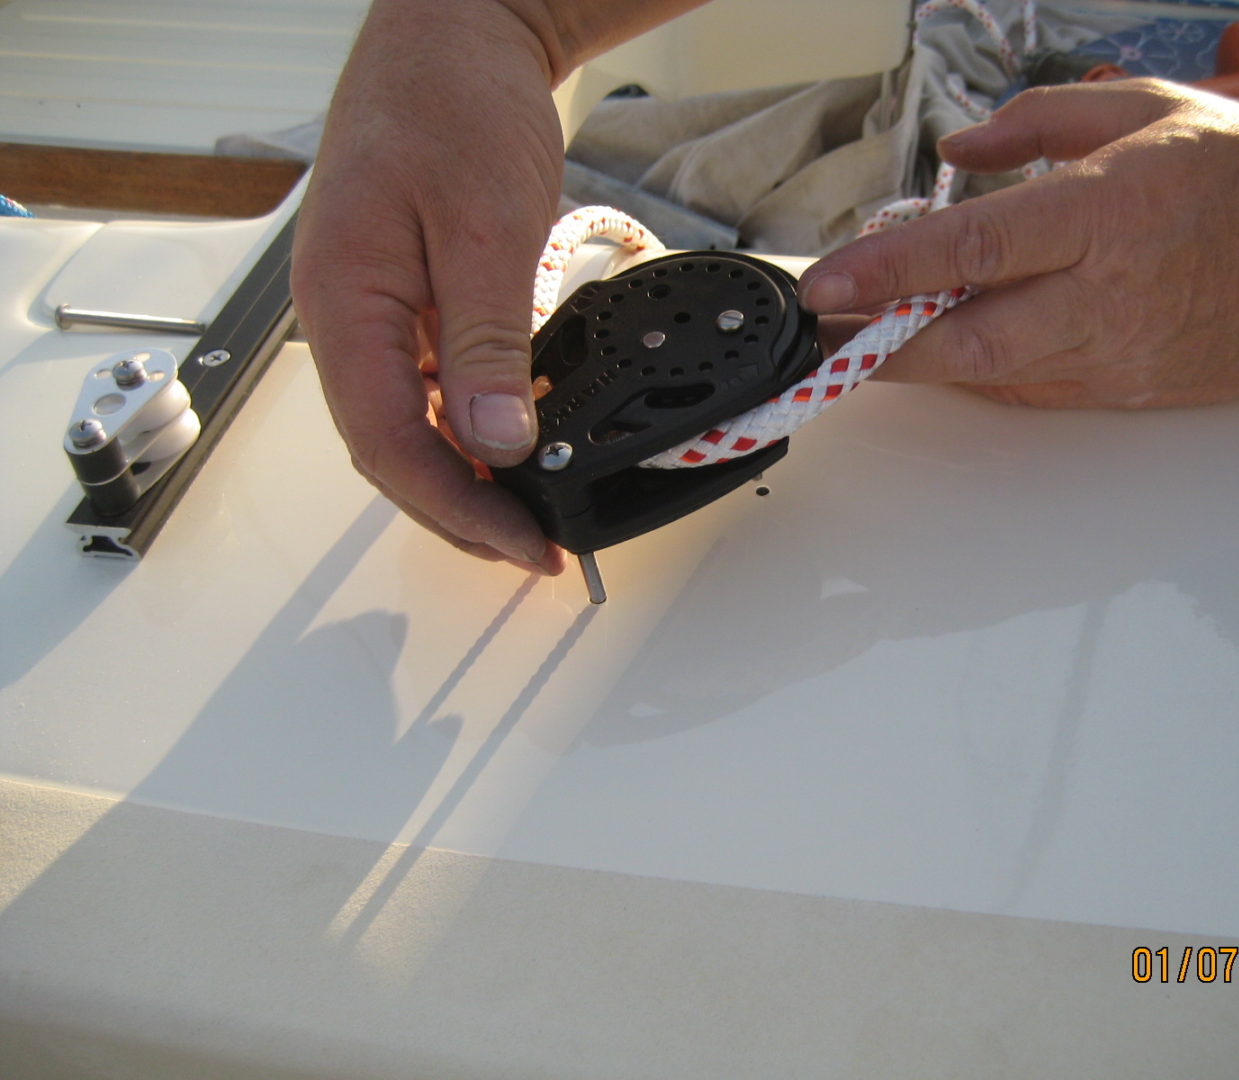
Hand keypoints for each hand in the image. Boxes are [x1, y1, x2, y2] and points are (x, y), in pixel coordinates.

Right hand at [293, 0, 566, 572]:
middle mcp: (346, 319)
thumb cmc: (454, 102)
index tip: (524, 546)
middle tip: (533, 549)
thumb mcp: (482, 226)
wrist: (456, 32)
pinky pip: (428, 387)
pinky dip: (469, 431)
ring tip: (527, 515)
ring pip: (407, 425)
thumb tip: (493, 444)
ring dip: (464, 480)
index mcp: (345, 305)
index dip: (457, 509)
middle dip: (461, 511)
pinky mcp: (407, 301)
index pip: (387, 443)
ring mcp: (374, 312)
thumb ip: (485, 342)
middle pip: (390, 449)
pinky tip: (513, 448)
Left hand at [799, 80, 1238, 422]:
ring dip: (913, 363)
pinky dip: (971, 373)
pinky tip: (935, 351)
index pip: (976, 246)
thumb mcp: (1151, 109)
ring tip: (858, 339)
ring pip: (988, 373)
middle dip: (878, 344)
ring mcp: (1112, 352)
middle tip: (819, 336)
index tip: (827, 284)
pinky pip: (1025, 388)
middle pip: (967, 337)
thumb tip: (958, 151)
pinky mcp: (1119, 390)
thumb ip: (1041, 121)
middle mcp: (1105, 293)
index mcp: (1108, 209)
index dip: (890, 270)